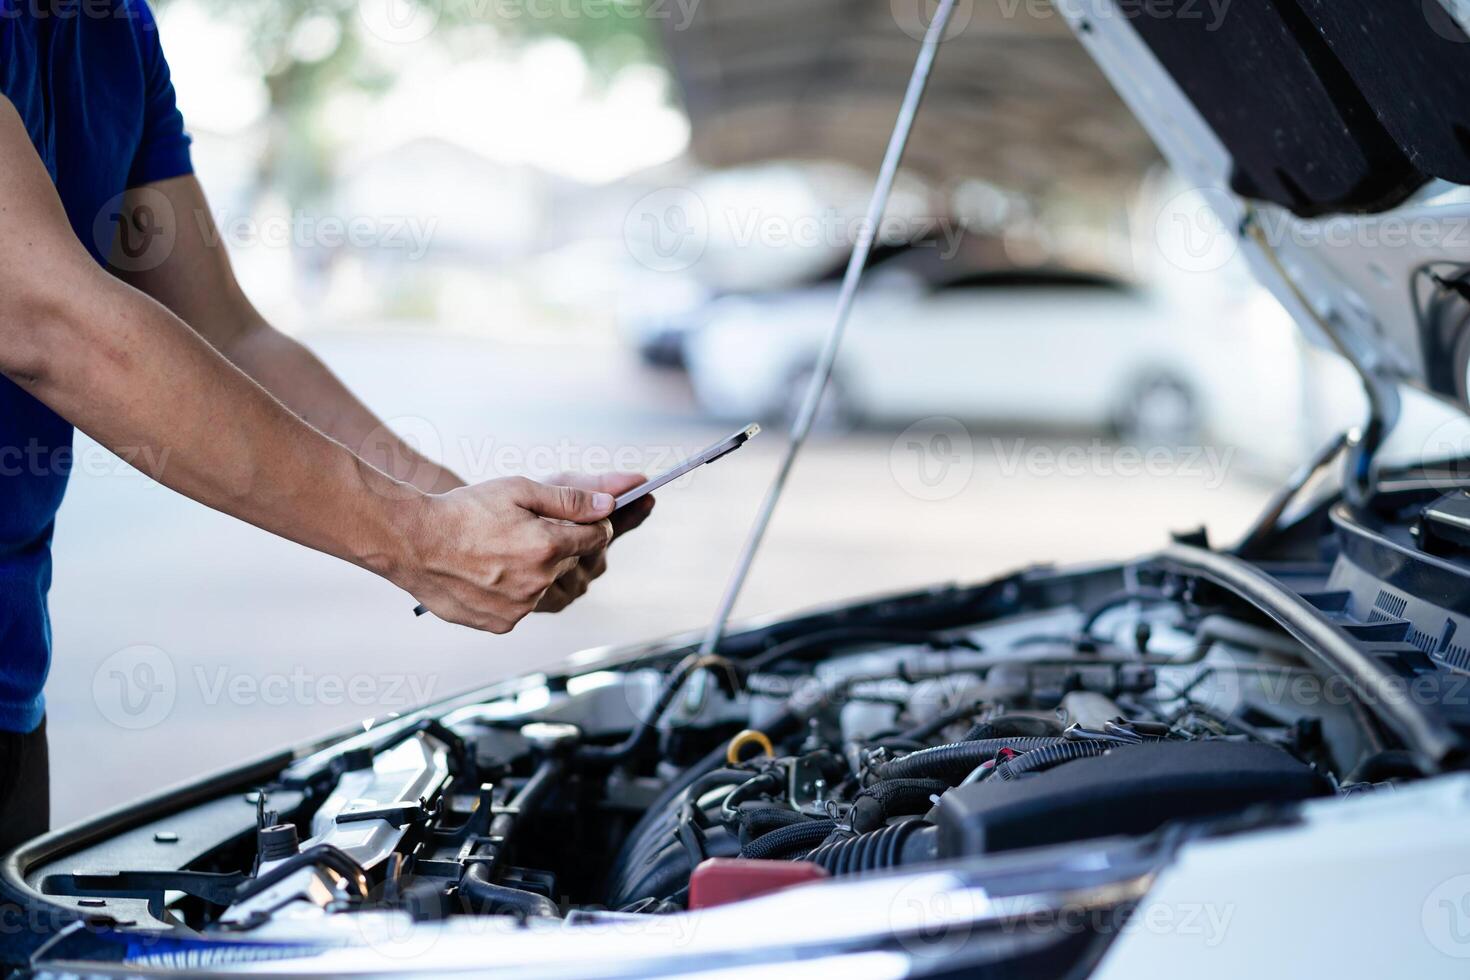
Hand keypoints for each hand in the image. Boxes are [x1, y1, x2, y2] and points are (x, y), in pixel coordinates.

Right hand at [398, 477, 615, 631]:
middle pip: (570, 562)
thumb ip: (570, 500)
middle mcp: (539, 583)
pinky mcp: (501, 623)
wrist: (413, 543)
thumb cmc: (464, 511)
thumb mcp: (519, 490)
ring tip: (501, 551)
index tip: (581, 518)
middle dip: (558, 546)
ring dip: (535, 570)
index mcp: (548, 547)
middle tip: (525, 531)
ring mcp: (520, 608)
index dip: (592, 524)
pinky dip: (514, 591)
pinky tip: (491, 572)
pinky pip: (522, 606)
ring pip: (545, 586)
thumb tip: (608, 505)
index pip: (597, 537)